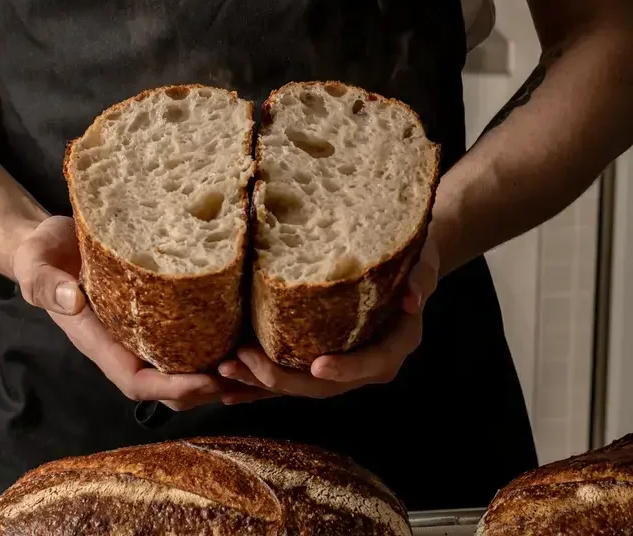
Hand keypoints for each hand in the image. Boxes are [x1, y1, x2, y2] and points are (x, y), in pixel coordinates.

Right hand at [12, 215, 222, 410]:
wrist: (51, 240)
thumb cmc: (42, 253)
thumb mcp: (36, 263)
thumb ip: (46, 283)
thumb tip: (73, 300)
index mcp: (97, 340)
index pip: (135, 380)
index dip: (170, 387)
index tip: (206, 379)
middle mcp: (121, 342)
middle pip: (164, 386)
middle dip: (202, 389)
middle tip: (241, 374)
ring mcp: (137, 329)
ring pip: (177, 367)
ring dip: (211, 371)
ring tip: (247, 359)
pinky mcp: (152, 309)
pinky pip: (182, 336)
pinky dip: (209, 342)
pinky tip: (237, 328)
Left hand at [218, 231, 439, 402]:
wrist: (400, 265)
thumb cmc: (410, 259)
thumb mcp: (423, 261)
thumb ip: (421, 277)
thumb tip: (413, 298)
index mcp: (394, 345)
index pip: (372, 364)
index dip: (346, 368)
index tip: (318, 365)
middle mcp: (366, 364)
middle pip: (325, 385)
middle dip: (283, 379)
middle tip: (244, 361)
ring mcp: (341, 366)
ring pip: (301, 386)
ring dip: (260, 383)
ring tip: (224, 370)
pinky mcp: (319, 360)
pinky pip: (289, 377)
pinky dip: (260, 386)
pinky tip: (228, 388)